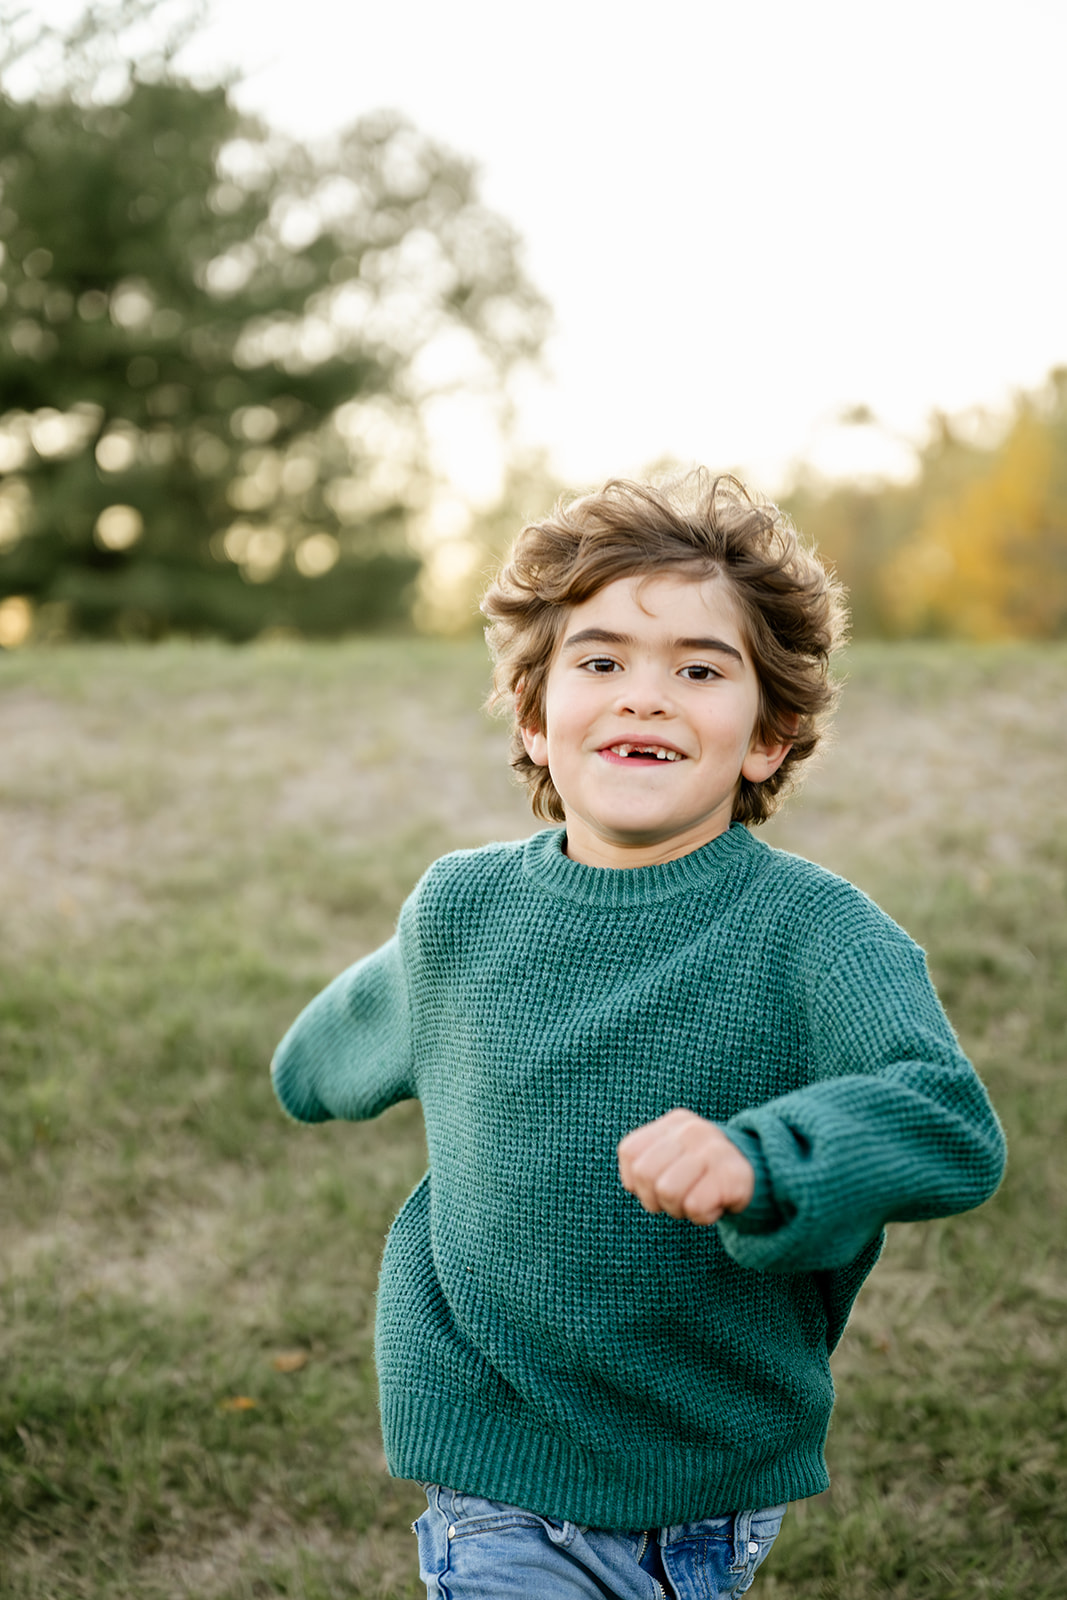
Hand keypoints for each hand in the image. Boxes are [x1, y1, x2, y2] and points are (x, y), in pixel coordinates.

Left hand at [617, 1108, 754, 1225]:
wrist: (756, 1178)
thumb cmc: (702, 1175)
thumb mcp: (672, 1158)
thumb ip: (647, 1160)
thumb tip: (632, 1183)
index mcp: (674, 1122)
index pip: (630, 1152)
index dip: (637, 1180)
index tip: (659, 1184)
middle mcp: (693, 1130)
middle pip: (645, 1174)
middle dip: (655, 1198)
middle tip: (678, 1198)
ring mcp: (715, 1150)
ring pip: (667, 1191)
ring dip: (679, 1208)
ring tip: (695, 1200)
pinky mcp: (733, 1175)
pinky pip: (695, 1206)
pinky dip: (701, 1216)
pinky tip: (715, 1204)